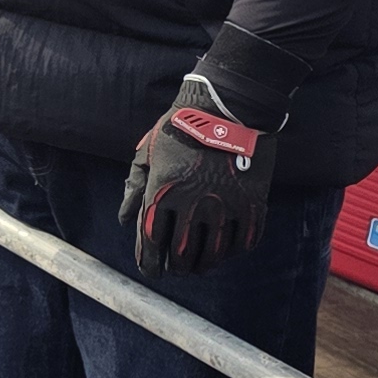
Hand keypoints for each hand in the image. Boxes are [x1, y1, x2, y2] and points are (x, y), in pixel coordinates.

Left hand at [121, 75, 275, 275]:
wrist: (230, 107)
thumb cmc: (181, 127)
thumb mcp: (148, 152)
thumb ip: (135, 187)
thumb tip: (125, 220)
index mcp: (163, 191)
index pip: (152, 240)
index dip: (149, 261)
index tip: (151, 270)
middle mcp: (194, 204)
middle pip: (181, 253)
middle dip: (175, 266)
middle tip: (175, 270)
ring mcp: (226, 206)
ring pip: (212, 253)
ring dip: (202, 265)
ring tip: (197, 267)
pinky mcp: (252, 205)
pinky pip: (242, 242)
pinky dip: (231, 253)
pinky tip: (223, 253)